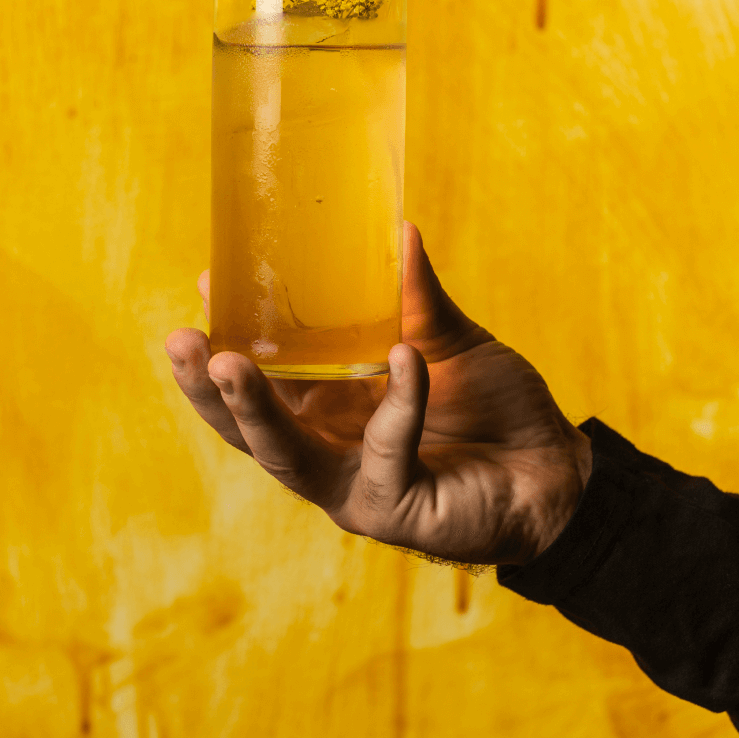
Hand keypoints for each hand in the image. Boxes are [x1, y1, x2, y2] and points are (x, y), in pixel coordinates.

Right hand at [165, 225, 591, 566]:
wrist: (558, 468)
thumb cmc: (497, 409)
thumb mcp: (447, 341)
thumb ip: (414, 297)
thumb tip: (398, 227)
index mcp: (327, 413)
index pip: (258, 382)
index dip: (223, 342)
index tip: (204, 283)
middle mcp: (328, 453)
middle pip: (246, 429)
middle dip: (208, 388)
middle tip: (180, 339)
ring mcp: (356, 488)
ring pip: (286, 456)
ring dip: (256, 410)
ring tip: (232, 362)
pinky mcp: (398, 510)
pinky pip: (387, 452)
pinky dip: (396, 406)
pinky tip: (402, 361)